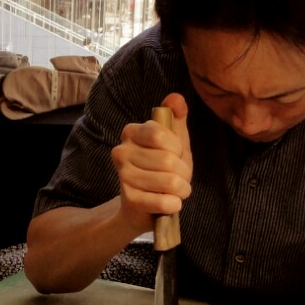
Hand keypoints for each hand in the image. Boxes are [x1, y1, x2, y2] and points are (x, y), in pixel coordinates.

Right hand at [111, 92, 192, 234]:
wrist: (145, 206)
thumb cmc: (162, 169)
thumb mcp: (173, 141)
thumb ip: (176, 118)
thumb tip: (175, 98)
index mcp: (131, 132)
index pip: (162, 135)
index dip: (178, 148)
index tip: (176, 155)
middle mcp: (121, 152)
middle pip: (168, 160)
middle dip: (183, 172)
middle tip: (179, 177)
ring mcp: (123, 177)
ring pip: (170, 181)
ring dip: (182, 189)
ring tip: (176, 190)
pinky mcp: (130, 200)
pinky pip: (164, 201)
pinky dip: (174, 203)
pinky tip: (170, 202)